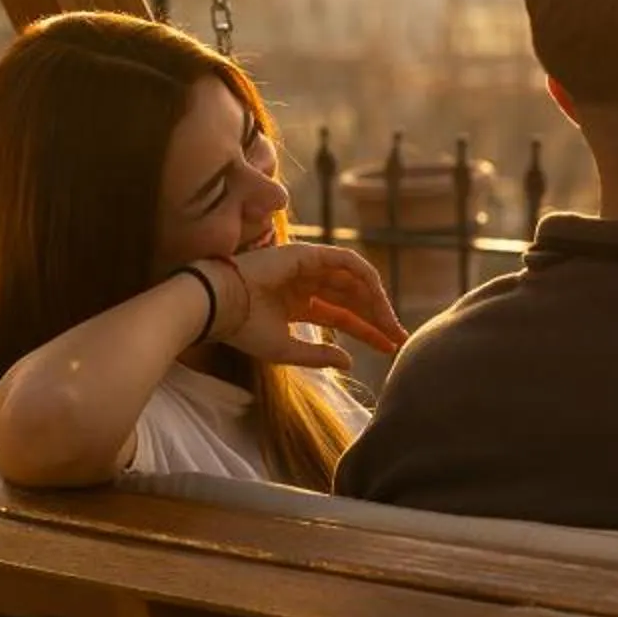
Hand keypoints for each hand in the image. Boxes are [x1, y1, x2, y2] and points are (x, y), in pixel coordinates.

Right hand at [196, 243, 408, 369]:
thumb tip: (350, 362)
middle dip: (378, 318)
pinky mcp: (306, 254)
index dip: (367, 332)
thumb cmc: (243, 329)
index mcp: (297, 304)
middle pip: (352, 299)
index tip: (390, 348)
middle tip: (399, 338)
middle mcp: (305, 283)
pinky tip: (378, 298)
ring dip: (375, 300)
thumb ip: (319, 355)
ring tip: (391, 324)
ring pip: (353, 281)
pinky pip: (345, 261)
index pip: (341, 316)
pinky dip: (364, 276)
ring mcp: (306, 267)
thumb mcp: (286, 349)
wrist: (218, 305)